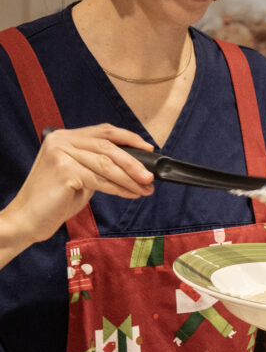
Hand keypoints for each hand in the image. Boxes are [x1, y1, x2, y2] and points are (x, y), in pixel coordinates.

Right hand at [0, 124, 154, 259]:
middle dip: (134, 163)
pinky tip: (130, 194)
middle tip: (151, 176)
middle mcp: (61, 140)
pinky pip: (100, 180)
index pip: (104, 131)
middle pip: (108, 147)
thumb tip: (133, 166)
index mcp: (65, 137)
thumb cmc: (54, 199)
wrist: (28, 219)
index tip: (148, 149)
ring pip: (107, 165)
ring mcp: (61, 154)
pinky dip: (119, 188)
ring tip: (145, 188)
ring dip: (130, 178)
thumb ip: (98, 165)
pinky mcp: (64, 171)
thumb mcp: (79, 175)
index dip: (129, 138)